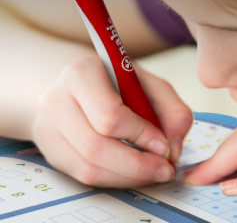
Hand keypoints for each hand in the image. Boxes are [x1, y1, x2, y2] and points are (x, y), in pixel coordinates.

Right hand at [32, 55, 191, 187]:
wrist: (80, 85)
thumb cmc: (118, 83)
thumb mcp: (150, 84)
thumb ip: (172, 110)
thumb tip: (173, 149)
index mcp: (83, 73)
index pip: (109, 115)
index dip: (140, 135)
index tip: (164, 147)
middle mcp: (57, 98)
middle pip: (95, 147)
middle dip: (137, 165)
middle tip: (164, 170)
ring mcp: (47, 126)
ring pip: (88, 167)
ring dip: (127, 177)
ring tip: (153, 173)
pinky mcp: (49, 149)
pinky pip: (82, 175)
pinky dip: (113, 179)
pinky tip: (132, 172)